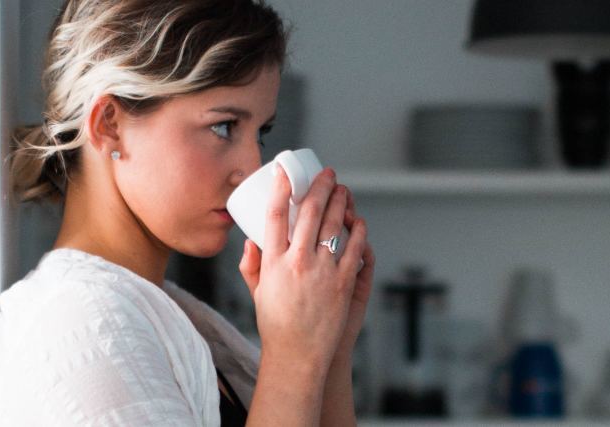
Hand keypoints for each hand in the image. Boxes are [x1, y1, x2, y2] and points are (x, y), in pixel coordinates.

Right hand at [238, 165, 369, 367]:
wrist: (299, 355)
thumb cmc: (277, 325)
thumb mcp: (257, 292)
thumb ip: (252, 265)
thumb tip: (251, 241)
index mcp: (273, 262)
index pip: (276, 215)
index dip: (282, 188)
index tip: (285, 171)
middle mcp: (298, 262)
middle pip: (310, 212)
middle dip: (320, 186)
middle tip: (326, 174)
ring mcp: (323, 272)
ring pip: (335, 225)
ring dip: (341, 201)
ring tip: (343, 189)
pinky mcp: (344, 283)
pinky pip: (355, 248)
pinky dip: (358, 230)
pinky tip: (357, 220)